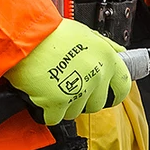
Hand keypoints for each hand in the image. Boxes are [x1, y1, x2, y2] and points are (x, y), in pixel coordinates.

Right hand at [5, 18, 131, 124]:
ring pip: (76, 112)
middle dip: (84, 98)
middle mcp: (95, 76)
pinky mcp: (58, 102)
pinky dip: (47, 110)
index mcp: (106, 58)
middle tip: (69, 84)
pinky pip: (55, 118)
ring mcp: (78, 91)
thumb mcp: (86, 33)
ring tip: (53, 83)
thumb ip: (106, 47)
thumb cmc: (52, 32)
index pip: (123, 86)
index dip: (114, 91)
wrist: (26, 34)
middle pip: (97, 104)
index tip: (107, 92)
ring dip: (65, 104)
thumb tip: (119, 54)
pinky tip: (42, 93)